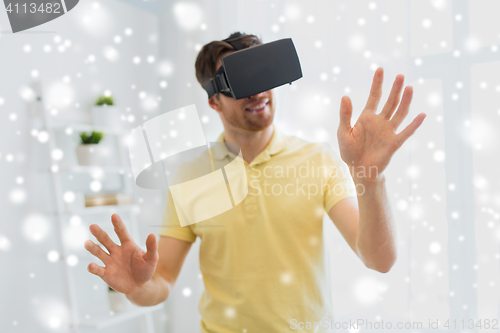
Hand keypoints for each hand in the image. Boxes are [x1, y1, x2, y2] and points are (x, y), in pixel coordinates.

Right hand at [84, 214, 158, 294]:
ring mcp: (110, 262)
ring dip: (93, 248)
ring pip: (99, 253)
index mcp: (127, 245)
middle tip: (92, 226)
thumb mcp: (151, 258)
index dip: (118, 224)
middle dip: (99, 233)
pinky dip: (93, 268)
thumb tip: (152, 235)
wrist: (140, 286)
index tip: (114, 215)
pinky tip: (90, 266)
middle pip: (106, 240)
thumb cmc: (146, 269)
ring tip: (86, 243)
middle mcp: (116, 251)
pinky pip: (98, 270)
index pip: (121, 232)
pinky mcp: (106, 274)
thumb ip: (151, 247)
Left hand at [337, 67, 425, 182]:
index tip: (381, 69)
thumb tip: (345, 96)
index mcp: (367, 117)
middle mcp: (380, 121)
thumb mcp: (343, 131)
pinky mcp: (394, 143)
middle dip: (395, 89)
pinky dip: (414, 124)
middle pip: (390, 102)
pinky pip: (406, 132)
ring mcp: (388, 131)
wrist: (358, 169)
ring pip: (399, 113)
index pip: (374, 96)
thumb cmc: (349, 151)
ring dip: (405, 101)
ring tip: (410, 88)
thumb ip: (345, 114)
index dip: (377, 83)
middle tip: (400, 76)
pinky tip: (421, 115)